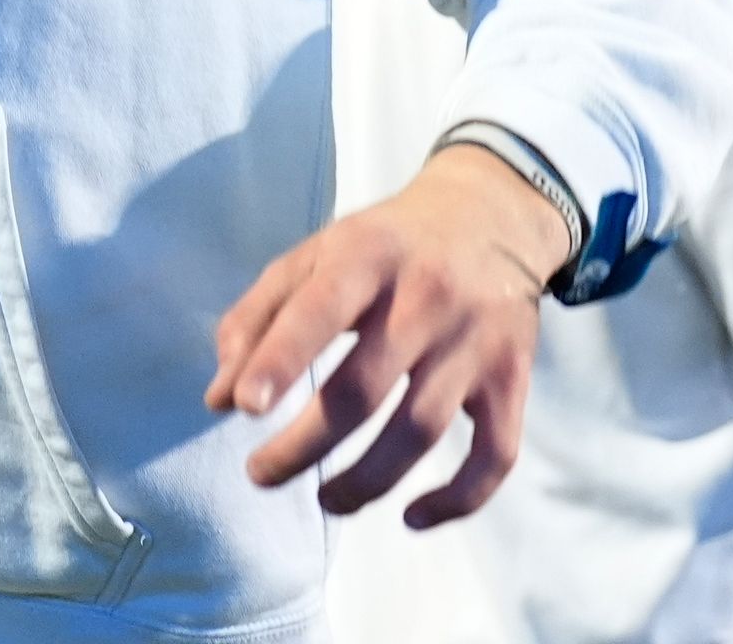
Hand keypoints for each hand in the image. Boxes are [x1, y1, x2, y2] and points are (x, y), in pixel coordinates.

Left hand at [206, 143, 569, 526]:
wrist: (493, 215)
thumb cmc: (385, 245)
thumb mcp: (317, 254)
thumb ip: (259, 317)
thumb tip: (220, 400)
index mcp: (368, 256)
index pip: (320, 309)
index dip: (281, 358)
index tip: (246, 406)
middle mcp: (427, 297)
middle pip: (363, 389)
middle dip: (304, 446)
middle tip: (261, 473)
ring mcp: (475, 341)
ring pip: (421, 430)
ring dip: (365, 482)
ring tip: (325, 500)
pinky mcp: (512, 377)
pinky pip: (495, 453)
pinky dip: (457, 499)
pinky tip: (411, 517)